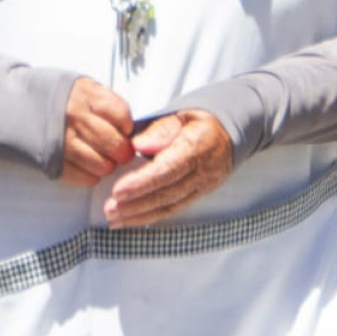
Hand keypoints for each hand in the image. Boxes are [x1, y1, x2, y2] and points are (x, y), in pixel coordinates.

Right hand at [59, 77, 134, 188]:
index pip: (123, 115)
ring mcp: (64, 140)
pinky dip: (91, 175)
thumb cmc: (52, 96)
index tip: (124, 129)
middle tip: (118, 150)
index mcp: (85, 93)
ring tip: (100, 157)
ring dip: (106, 165)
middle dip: (122, 151)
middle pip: (116, 145)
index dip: (127, 126)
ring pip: (103, 165)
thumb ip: (103, 102)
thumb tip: (129, 127)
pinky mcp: (53, 161)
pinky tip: (86, 165)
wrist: (10, 104)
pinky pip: (85, 178)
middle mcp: (75, 116)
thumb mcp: (79, 86)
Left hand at [103, 110, 231, 227]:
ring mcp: (203, 187)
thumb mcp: (180, 116)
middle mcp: (203, 171)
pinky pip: (174, 210)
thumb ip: (159, 130)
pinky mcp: (199, 196)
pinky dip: (150, 217)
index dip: (142, 182)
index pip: (168, 169)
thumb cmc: (196, 121)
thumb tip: (138, 145)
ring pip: (170, 206)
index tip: (118, 191)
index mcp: (198, 146)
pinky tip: (130, 220)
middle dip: (136, 204)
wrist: (227, 133)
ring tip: (114, 219)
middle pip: (167, 192)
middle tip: (109, 209)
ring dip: (139, 215)